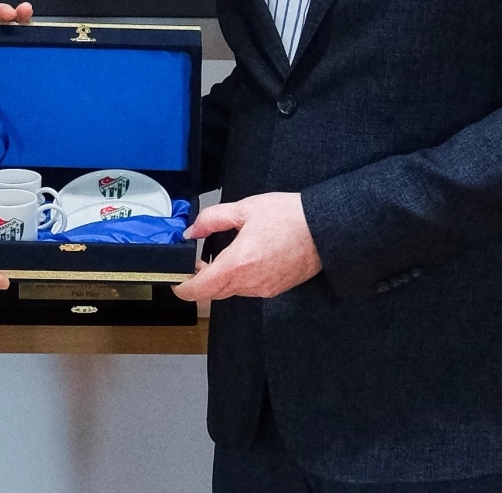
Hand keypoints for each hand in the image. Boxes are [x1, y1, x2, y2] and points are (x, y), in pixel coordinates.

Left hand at [171, 193, 321, 301]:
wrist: (324, 228)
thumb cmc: (288, 216)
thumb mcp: (244, 208)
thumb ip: (212, 219)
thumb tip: (192, 231)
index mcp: (238, 264)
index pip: (199, 289)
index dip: (182, 286)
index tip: (176, 275)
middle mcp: (249, 283)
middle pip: (212, 293)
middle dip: (200, 280)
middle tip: (197, 260)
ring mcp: (263, 289)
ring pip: (230, 292)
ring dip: (219, 279)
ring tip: (221, 256)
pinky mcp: (275, 289)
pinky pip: (247, 289)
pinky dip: (238, 279)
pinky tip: (243, 259)